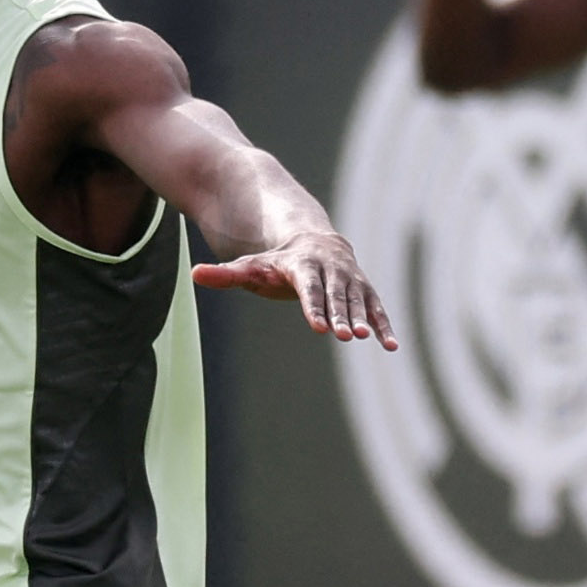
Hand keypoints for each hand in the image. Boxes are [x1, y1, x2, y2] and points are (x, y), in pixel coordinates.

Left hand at [194, 230, 395, 346]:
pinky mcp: (364, 290)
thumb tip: (196, 274)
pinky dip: (383, 325)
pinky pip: (375, 307)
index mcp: (303, 264)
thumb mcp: (249, 267)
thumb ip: (225, 275)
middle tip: (345, 337)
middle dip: (340, 315)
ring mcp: (350, 278)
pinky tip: (391, 346)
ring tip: (369, 340)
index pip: (309, 287)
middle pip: (336, 294)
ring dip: (364, 320)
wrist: (312, 241)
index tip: (318, 327)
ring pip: (358, 300)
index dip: (313, 306)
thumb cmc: (275, 261)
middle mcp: (331, 269)